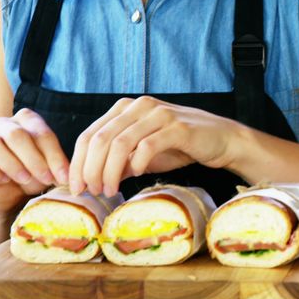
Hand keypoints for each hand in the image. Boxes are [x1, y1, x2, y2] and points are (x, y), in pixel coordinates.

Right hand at [0, 108, 68, 213]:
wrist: (10, 197)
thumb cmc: (34, 175)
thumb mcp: (50, 169)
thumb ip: (58, 166)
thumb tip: (68, 175)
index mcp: (26, 120)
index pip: (41, 132)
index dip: (54, 155)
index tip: (63, 176)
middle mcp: (3, 125)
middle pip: (16, 135)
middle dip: (34, 159)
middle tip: (46, 178)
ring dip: (11, 163)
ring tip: (25, 179)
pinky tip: (3, 181)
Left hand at [68, 96, 240, 196]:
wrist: (222, 140)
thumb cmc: (181, 146)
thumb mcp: (143, 154)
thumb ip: (119, 161)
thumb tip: (92, 179)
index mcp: (126, 108)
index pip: (90, 135)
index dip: (78, 163)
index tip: (76, 188)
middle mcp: (140, 106)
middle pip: (100, 139)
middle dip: (90, 170)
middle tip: (92, 192)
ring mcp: (159, 114)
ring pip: (120, 143)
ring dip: (110, 171)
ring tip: (110, 190)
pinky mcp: (177, 128)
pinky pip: (147, 146)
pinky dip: (137, 164)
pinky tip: (137, 175)